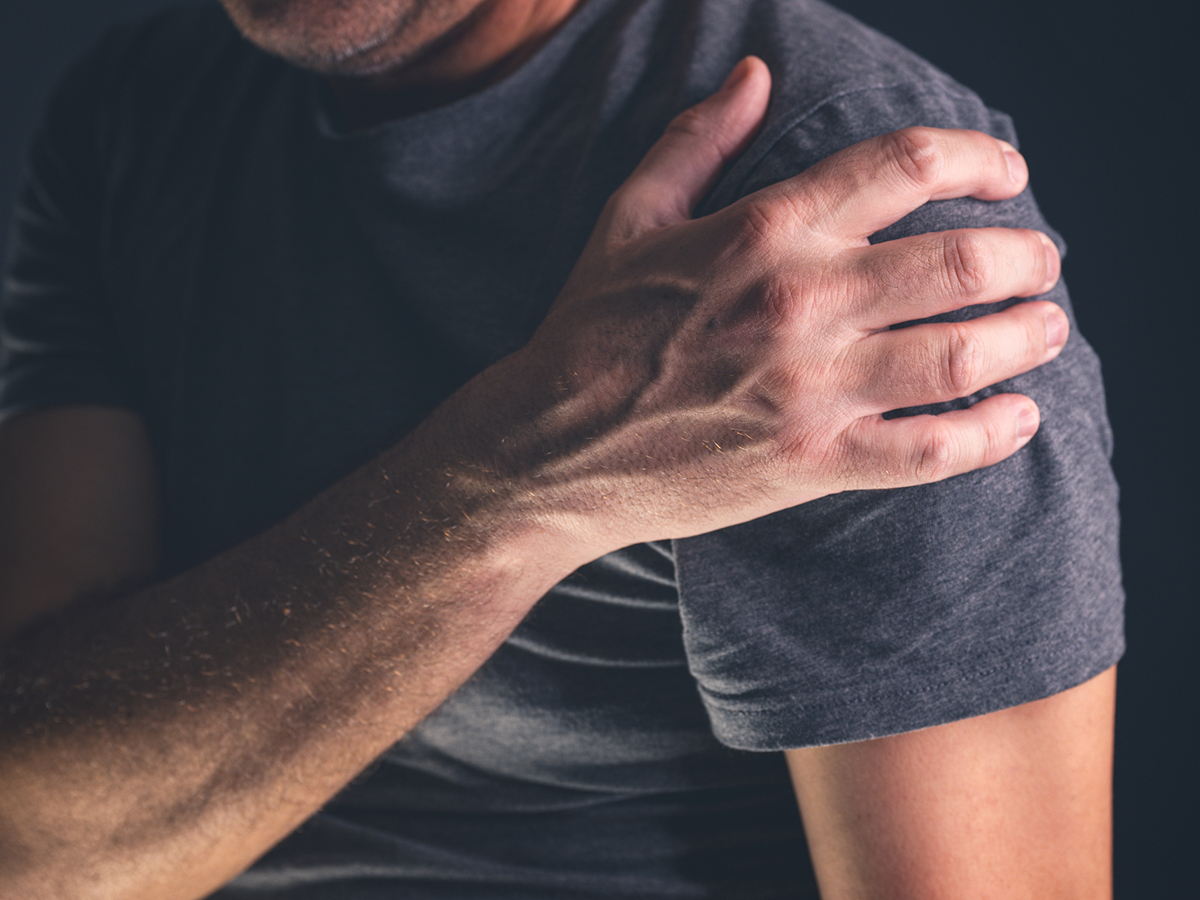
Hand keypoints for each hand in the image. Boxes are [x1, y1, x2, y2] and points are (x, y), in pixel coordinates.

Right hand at [460, 57, 1064, 555]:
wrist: (548, 447)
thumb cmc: (589, 329)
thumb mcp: (631, 218)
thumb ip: (697, 139)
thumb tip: (756, 74)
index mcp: (763, 229)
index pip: (906, 164)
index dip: (979, 156)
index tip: (1008, 173)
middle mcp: (800, 301)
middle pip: (964, 259)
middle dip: (1028, 254)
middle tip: (1041, 261)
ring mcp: (811, 389)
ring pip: (964, 353)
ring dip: (1028, 336)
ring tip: (1046, 328)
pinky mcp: (813, 463)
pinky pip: (931, 452)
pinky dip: (990, 434)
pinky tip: (1019, 419)